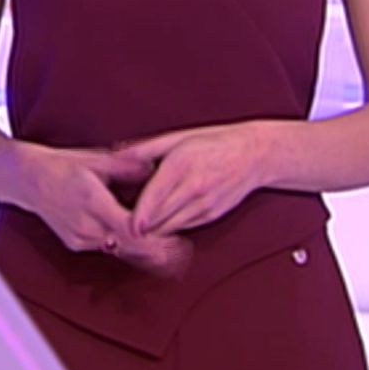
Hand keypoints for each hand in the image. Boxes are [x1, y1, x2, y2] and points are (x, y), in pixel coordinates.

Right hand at [17, 143, 194, 278]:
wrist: (29, 179)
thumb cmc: (64, 165)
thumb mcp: (96, 159)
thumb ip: (127, 166)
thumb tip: (154, 166)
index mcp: (92, 201)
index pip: (129, 229)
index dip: (154, 238)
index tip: (176, 240)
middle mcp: (85, 225)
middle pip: (127, 246)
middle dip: (154, 251)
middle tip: (181, 253)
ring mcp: (79, 237)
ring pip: (118, 250)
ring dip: (141, 252)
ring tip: (170, 253)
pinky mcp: (76, 243)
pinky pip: (106, 248)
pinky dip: (125, 248)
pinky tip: (144, 246)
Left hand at [114, 122, 268, 237]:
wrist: (254, 155)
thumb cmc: (212, 142)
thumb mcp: (177, 138)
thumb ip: (144, 149)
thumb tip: (115, 153)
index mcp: (181, 164)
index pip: (153, 199)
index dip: (135, 218)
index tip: (122, 226)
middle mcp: (193, 187)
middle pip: (158, 219)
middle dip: (138, 228)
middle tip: (119, 229)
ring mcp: (204, 204)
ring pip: (169, 228)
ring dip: (152, 232)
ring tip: (135, 230)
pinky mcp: (210, 215)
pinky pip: (182, 227)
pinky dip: (168, 228)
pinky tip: (158, 224)